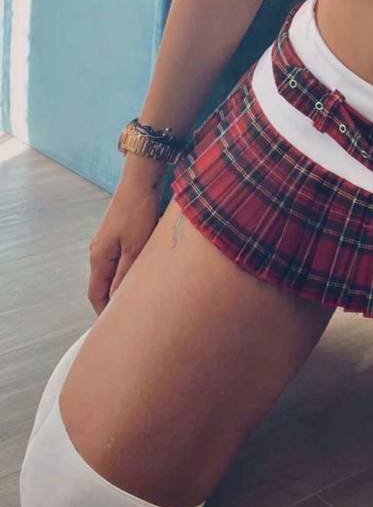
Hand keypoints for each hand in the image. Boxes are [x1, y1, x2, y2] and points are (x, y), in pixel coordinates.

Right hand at [88, 157, 163, 312]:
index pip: (96, 293)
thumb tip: (117, 301)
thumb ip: (125, 274)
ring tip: (140, 299)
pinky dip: (127, 271)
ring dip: (122, 285)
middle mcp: (99, 251)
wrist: (142, 181)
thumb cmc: (139, 212)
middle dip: (113, 301)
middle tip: (131, 316)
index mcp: (99, 257)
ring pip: (112, 272)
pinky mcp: (120, 234)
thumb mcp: (135, 247)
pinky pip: (120, 260)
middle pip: (102, 284)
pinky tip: (143, 275)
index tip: (117, 326)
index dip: (104, 312)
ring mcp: (109, 241)